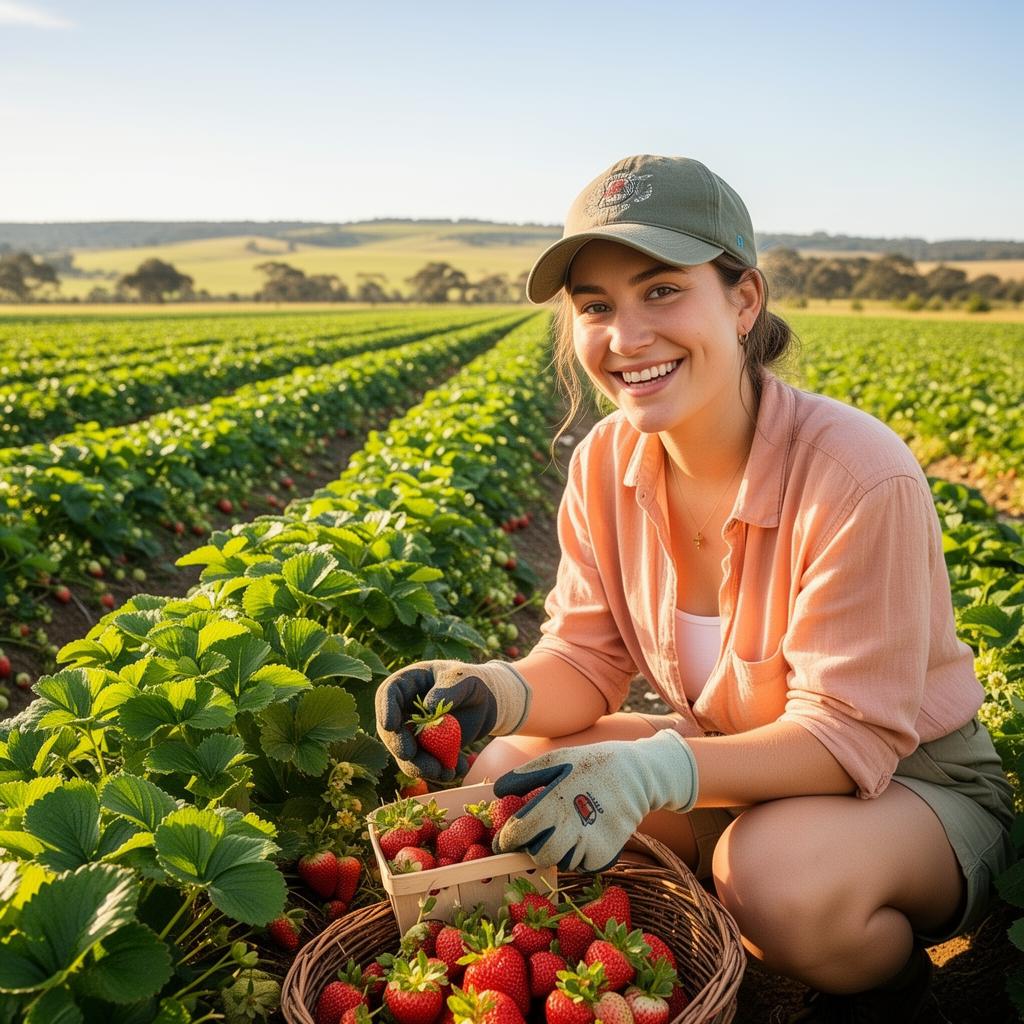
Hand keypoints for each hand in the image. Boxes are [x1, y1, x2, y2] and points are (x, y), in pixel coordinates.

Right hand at [375, 659, 531, 780]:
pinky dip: (440, 772)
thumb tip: (428, 708)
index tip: (391, 725)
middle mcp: (404, 709)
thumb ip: (448, 689)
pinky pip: (426, 765)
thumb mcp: (465, 678)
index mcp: (408, 683)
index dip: (386, 709)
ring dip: (422, 767)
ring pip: (407, 755)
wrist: (488, 702)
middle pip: (392, 731)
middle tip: (411, 757)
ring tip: (447, 772)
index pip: (388, 693)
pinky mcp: (426, 749)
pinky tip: (459, 769)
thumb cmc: (473, 681)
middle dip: (401, 748)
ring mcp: (413, 731)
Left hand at [491, 730, 697, 870]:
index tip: (502, 843)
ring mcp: (590, 843)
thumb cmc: (591, 764)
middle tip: (538, 837)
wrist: (637, 774)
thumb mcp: (557, 759)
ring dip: (558, 852)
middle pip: (539, 857)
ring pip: (562, 862)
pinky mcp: (607, 853)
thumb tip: (497, 791)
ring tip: (568, 828)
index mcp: (553, 803)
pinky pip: (583, 864)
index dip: (505, 842)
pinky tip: (586, 834)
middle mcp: (570, 827)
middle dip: (534, 850)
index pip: (518, 834)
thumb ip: (525, 776)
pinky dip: (580, 855)